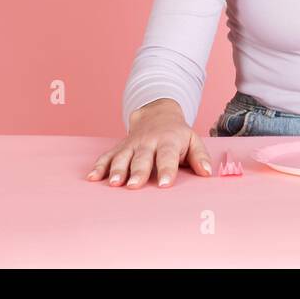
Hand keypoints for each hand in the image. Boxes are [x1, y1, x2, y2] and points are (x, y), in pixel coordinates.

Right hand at [86, 98, 213, 188]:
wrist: (157, 112)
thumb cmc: (177, 134)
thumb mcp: (192, 140)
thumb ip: (200, 156)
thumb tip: (207, 172)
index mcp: (167, 141)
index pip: (167, 156)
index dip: (167, 170)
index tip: (166, 184)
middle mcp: (147, 142)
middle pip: (142, 158)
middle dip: (138, 171)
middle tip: (135, 185)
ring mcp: (131, 144)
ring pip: (123, 157)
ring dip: (117, 170)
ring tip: (113, 183)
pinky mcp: (120, 147)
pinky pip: (108, 155)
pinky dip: (99, 166)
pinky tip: (92, 177)